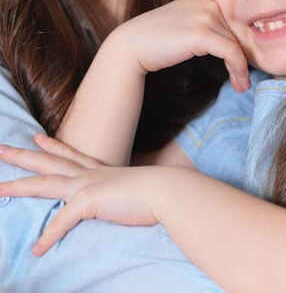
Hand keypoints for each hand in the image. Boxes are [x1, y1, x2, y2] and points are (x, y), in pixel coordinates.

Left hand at [0, 134, 161, 255]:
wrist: (167, 190)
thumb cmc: (157, 191)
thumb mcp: (134, 189)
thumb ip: (122, 193)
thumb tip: (123, 199)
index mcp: (99, 170)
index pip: (69, 154)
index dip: (51, 146)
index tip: (35, 137)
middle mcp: (89, 174)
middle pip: (48, 163)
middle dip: (22, 156)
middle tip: (1, 148)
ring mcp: (87, 185)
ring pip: (43, 184)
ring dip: (18, 186)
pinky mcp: (89, 202)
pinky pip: (61, 222)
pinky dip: (48, 236)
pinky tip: (37, 250)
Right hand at [114, 0, 249, 91]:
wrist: (131, 45)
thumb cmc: (156, 40)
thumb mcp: (186, 25)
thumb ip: (207, 27)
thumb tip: (233, 47)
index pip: (232, 22)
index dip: (241, 44)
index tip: (242, 64)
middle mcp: (207, 2)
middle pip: (237, 33)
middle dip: (243, 57)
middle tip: (244, 79)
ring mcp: (205, 15)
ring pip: (237, 44)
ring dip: (242, 68)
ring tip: (241, 85)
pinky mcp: (202, 33)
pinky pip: (231, 52)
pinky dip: (239, 69)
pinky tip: (239, 82)